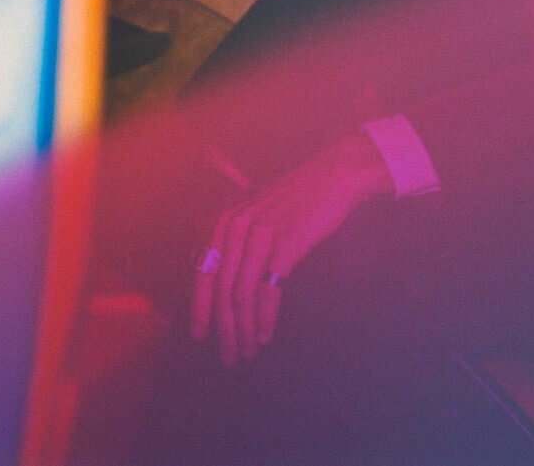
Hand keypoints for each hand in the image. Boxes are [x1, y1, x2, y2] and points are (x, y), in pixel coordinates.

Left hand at [191, 132, 393, 365]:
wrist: (333, 177)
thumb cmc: (299, 199)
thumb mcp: (259, 213)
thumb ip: (240, 239)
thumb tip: (227, 281)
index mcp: (226, 222)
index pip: (204, 273)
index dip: (200, 308)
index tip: (199, 335)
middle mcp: (237, 228)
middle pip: (222, 290)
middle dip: (223, 329)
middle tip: (228, 356)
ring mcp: (260, 236)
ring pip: (241, 295)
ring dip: (243, 330)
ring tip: (247, 351)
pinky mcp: (285, 244)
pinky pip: (267, 291)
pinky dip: (264, 318)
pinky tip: (265, 334)